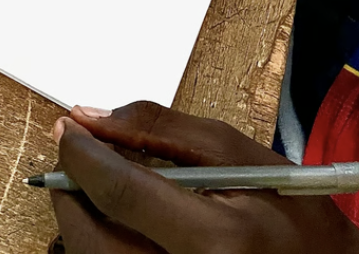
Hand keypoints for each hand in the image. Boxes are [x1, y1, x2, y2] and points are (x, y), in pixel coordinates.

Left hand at [50, 101, 358, 253]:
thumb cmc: (292, 215)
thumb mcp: (238, 153)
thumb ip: (163, 127)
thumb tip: (94, 116)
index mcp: (214, 239)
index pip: (120, 192)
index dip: (83, 154)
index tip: (66, 127)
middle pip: (91, 238)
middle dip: (72, 189)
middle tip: (77, 156)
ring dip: (84, 217)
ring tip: (103, 186)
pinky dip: (102, 243)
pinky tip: (120, 220)